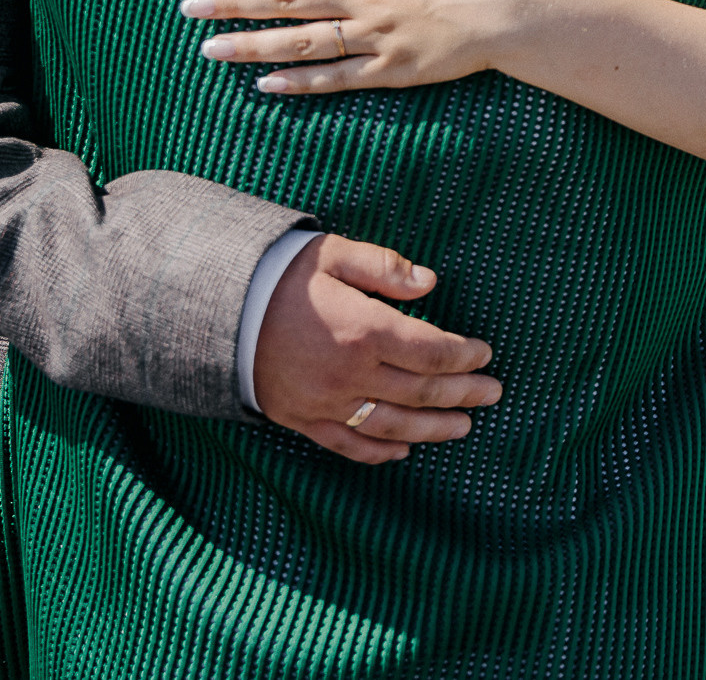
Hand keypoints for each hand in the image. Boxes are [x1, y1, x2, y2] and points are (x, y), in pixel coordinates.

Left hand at [185, 0, 546, 94]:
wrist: (517, 10)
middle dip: (232, 0)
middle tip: (188, 6)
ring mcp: (375, 35)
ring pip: (302, 41)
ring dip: (252, 46)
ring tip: (209, 50)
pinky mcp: (391, 69)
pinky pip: (337, 78)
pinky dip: (300, 82)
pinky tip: (265, 85)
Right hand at [253, 234, 503, 465]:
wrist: (212, 312)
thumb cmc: (277, 276)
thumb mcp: (331, 253)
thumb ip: (383, 266)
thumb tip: (430, 283)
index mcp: (363, 330)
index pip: (431, 352)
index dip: (464, 356)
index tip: (485, 354)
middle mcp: (349, 374)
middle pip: (420, 392)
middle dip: (462, 394)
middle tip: (493, 394)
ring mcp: (324, 403)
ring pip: (392, 426)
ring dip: (432, 429)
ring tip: (464, 427)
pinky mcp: (300, 420)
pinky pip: (347, 445)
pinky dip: (379, 451)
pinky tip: (403, 449)